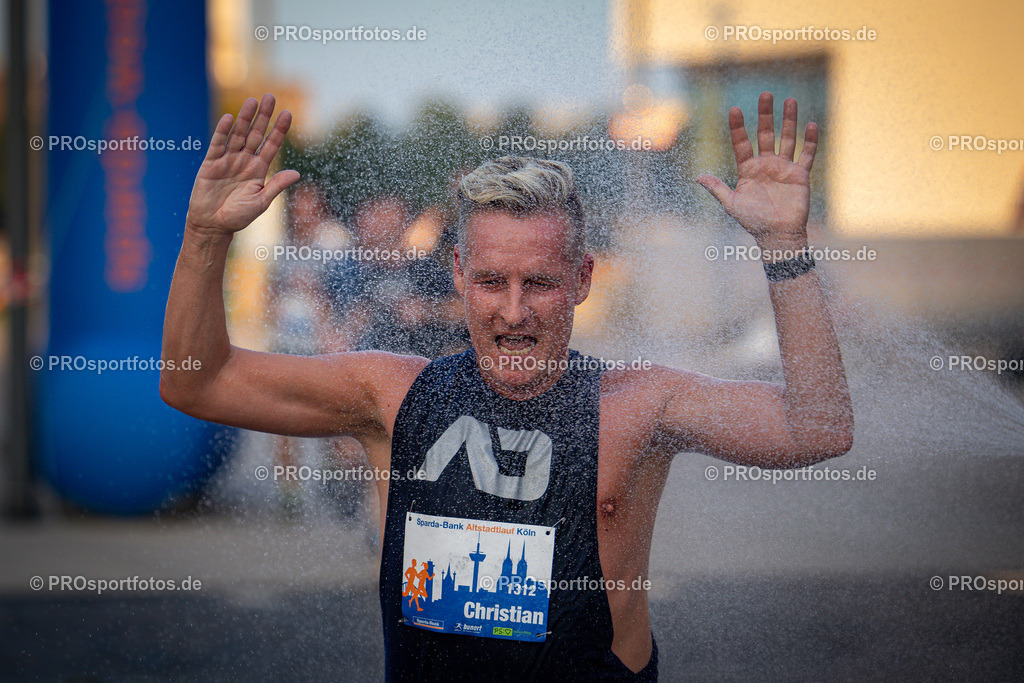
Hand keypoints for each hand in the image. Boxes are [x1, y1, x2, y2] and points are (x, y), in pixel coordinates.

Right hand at [186, 94, 299, 235]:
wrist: (212, 225)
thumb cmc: (238, 216)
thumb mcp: (261, 202)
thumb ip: (276, 185)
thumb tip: (297, 173)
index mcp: (258, 170)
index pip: (271, 145)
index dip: (279, 130)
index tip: (288, 113)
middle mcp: (244, 161)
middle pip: (256, 134)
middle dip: (264, 116)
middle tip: (270, 97)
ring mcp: (227, 160)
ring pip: (238, 135)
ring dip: (245, 118)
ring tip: (253, 101)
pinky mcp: (211, 163)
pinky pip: (217, 144)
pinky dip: (222, 132)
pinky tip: (228, 118)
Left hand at [696, 92, 817, 243]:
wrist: (777, 235)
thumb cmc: (753, 221)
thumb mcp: (731, 204)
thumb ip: (717, 188)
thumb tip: (697, 176)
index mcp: (748, 169)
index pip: (741, 143)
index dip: (738, 128)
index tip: (734, 110)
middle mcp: (766, 164)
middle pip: (765, 134)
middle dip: (765, 115)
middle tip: (765, 94)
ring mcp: (784, 167)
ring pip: (787, 138)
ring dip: (789, 120)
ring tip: (789, 100)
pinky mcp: (800, 174)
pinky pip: (806, 154)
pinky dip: (810, 141)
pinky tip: (810, 125)